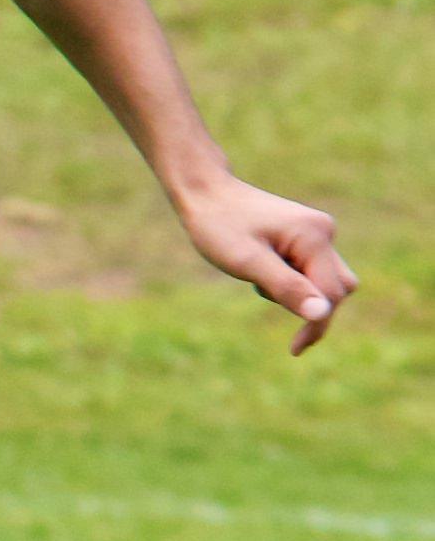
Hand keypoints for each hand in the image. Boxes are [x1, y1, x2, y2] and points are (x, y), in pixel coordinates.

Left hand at [174, 174, 356, 354]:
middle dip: (307, 304)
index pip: (330, 294)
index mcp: (314, 236)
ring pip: (323, 280)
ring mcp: (315, 231)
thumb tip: (322, 313)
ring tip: (256, 274)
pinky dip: (289, 279)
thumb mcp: (247, 262)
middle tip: (262, 293)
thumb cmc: (219, 226)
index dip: (316, 325)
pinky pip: (309, 270)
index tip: (294, 349)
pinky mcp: (304, 235)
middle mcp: (322, 230)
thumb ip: (286, 287)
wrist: (204, 191)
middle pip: (336, 287)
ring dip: (297, 291)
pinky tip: (259, 266)